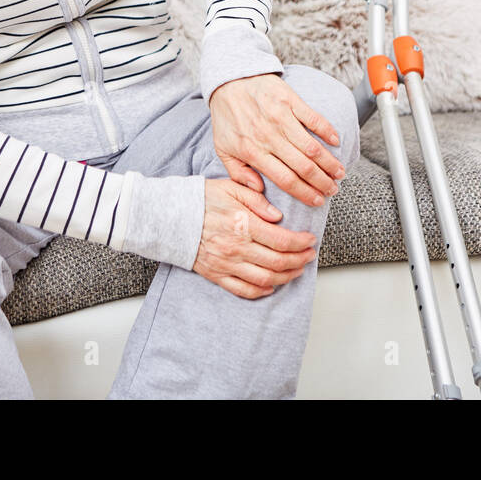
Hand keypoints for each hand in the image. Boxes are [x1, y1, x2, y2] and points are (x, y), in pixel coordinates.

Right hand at [193, 177, 318, 298]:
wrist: (170, 217)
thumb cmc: (201, 200)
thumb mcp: (231, 188)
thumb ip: (257, 200)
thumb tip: (278, 216)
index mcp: (243, 224)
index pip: (282, 240)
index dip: (301, 243)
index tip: (310, 240)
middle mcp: (237, 248)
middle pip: (278, 262)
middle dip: (299, 260)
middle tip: (309, 255)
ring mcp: (227, 264)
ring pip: (265, 278)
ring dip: (286, 276)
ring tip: (297, 270)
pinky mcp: (217, 275)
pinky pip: (243, 290)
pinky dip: (261, 291)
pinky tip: (271, 286)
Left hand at [208, 73, 346, 207]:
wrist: (228, 80)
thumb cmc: (227, 116)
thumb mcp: (223, 149)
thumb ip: (238, 174)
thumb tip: (258, 190)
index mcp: (253, 151)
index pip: (286, 180)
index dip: (305, 193)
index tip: (317, 201)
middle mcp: (269, 137)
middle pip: (303, 167)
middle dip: (322, 182)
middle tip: (333, 190)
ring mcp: (281, 118)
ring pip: (312, 147)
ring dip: (329, 163)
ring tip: (340, 173)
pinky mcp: (290, 100)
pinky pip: (313, 119)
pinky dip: (327, 131)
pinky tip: (337, 142)